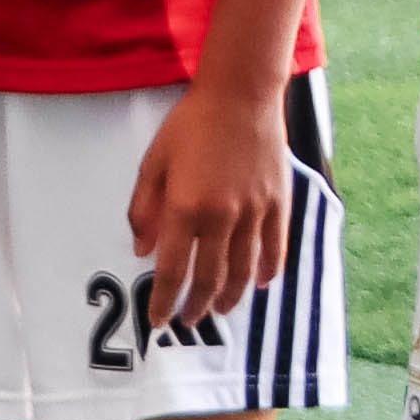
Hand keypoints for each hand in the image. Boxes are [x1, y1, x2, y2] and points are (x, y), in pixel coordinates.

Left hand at [124, 67, 295, 334]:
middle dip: (195, 305)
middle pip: (209, 278)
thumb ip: (144, 210)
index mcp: (184, 208)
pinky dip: (268, 271)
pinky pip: (275, 248)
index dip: (164, 300)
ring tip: (219, 310)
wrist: (240, 97)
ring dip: (231, 297)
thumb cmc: (190, 126)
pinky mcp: (278, 203)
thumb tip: (141, 250)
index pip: (172, 269)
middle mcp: (221, 216)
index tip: (158, 321)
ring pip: (244, 270)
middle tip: (187, 321)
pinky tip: (261, 284)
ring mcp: (254, 211)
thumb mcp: (153, 163)